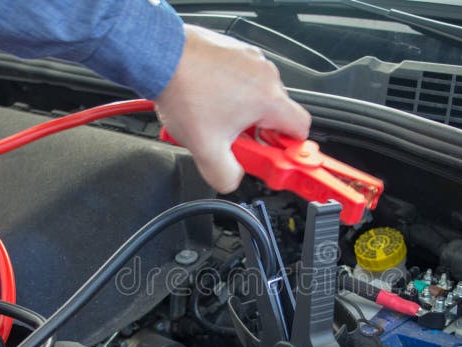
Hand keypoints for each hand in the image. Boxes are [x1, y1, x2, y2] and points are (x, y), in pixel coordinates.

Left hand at [155, 24, 311, 192]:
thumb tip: (232, 181)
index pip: (300, 129)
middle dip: (259, 132)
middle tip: (236, 141)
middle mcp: (265, 74)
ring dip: (242, 111)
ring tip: (215, 118)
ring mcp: (250, 58)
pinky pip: (242, 77)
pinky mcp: (234, 50)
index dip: (290, 148)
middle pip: (277, 114)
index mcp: (268, 98)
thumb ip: (226, 176)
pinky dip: (230, 92)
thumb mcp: (206, 150)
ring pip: (258, 95)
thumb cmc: (183, 92)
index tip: (276, 156)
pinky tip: (208, 100)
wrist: (160, 56)